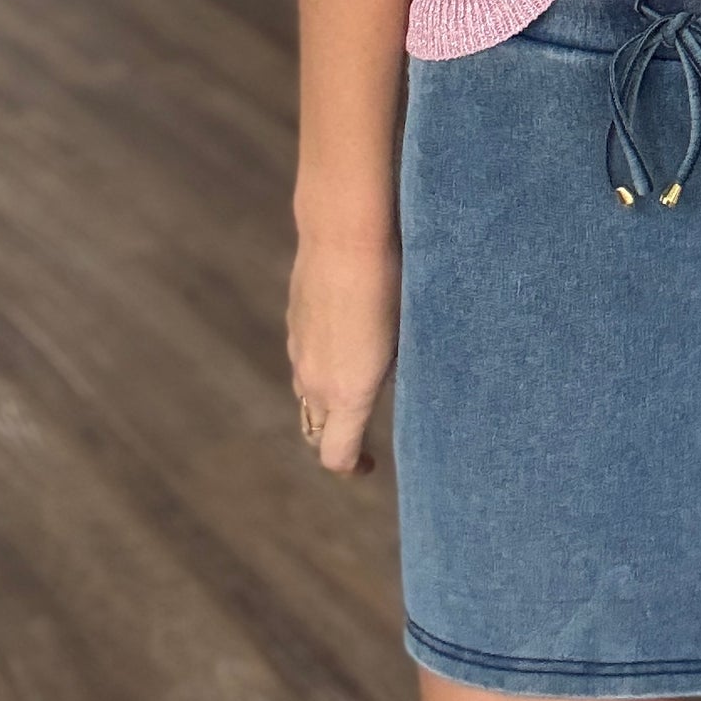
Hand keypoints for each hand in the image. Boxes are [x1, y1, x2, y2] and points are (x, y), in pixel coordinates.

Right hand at [287, 232, 399, 477]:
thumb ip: (394, 373)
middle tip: (362, 432)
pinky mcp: (294, 323)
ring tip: (361, 379)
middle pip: (316, 430)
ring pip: (308, 394)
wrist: (343, 232)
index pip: (335, 455)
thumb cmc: (389, 284)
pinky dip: (321, 364)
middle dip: (337, 437)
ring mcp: (299, 350)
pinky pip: (305, 358)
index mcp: (347, 393)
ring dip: (328, 400)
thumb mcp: (406, 337)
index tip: (370, 464)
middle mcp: (315, 380)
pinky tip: (348, 336)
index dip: (352, 467)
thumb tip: (392, 381)